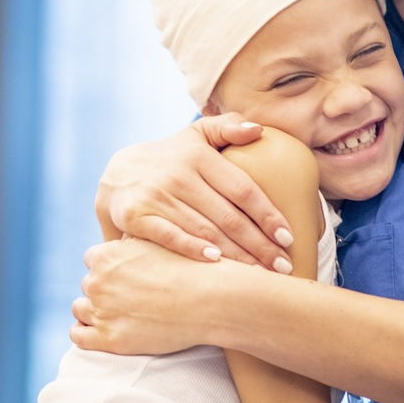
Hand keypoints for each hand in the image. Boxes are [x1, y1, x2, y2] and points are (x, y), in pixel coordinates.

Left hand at [71, 237, 219, 354]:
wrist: (208, 299)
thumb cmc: (187, 267)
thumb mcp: (156, 241)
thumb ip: (130, 242)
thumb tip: (120, 243)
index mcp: (106, 255)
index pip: (93, 260)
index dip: (108, 267)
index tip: (123, 275)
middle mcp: (98, 282)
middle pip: (89, 284)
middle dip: (104, 289)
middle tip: (126, 296)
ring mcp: (101, 311)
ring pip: (80, 309)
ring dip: (93, 310)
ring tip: (115, 313)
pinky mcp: (108, 339)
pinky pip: (78, 335)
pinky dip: (85, 332)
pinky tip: (100, 330)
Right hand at [95, 114, 294, 269]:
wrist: (115, 174)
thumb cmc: (169, 158)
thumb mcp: (196, 136)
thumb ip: (227, 127)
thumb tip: (258, 129)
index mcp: (199, 156)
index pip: (243, 189)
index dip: (268, 215)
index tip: (288, 238)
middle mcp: (179, 175)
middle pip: (229, 216)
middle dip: (259, 245)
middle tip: (283, 267)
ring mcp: (157, 196)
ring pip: (205, 231)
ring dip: (236, 257)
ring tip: (261, 275)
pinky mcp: (136, 216)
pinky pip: (169, 236)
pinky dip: (193, 250)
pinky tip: (216, 264)